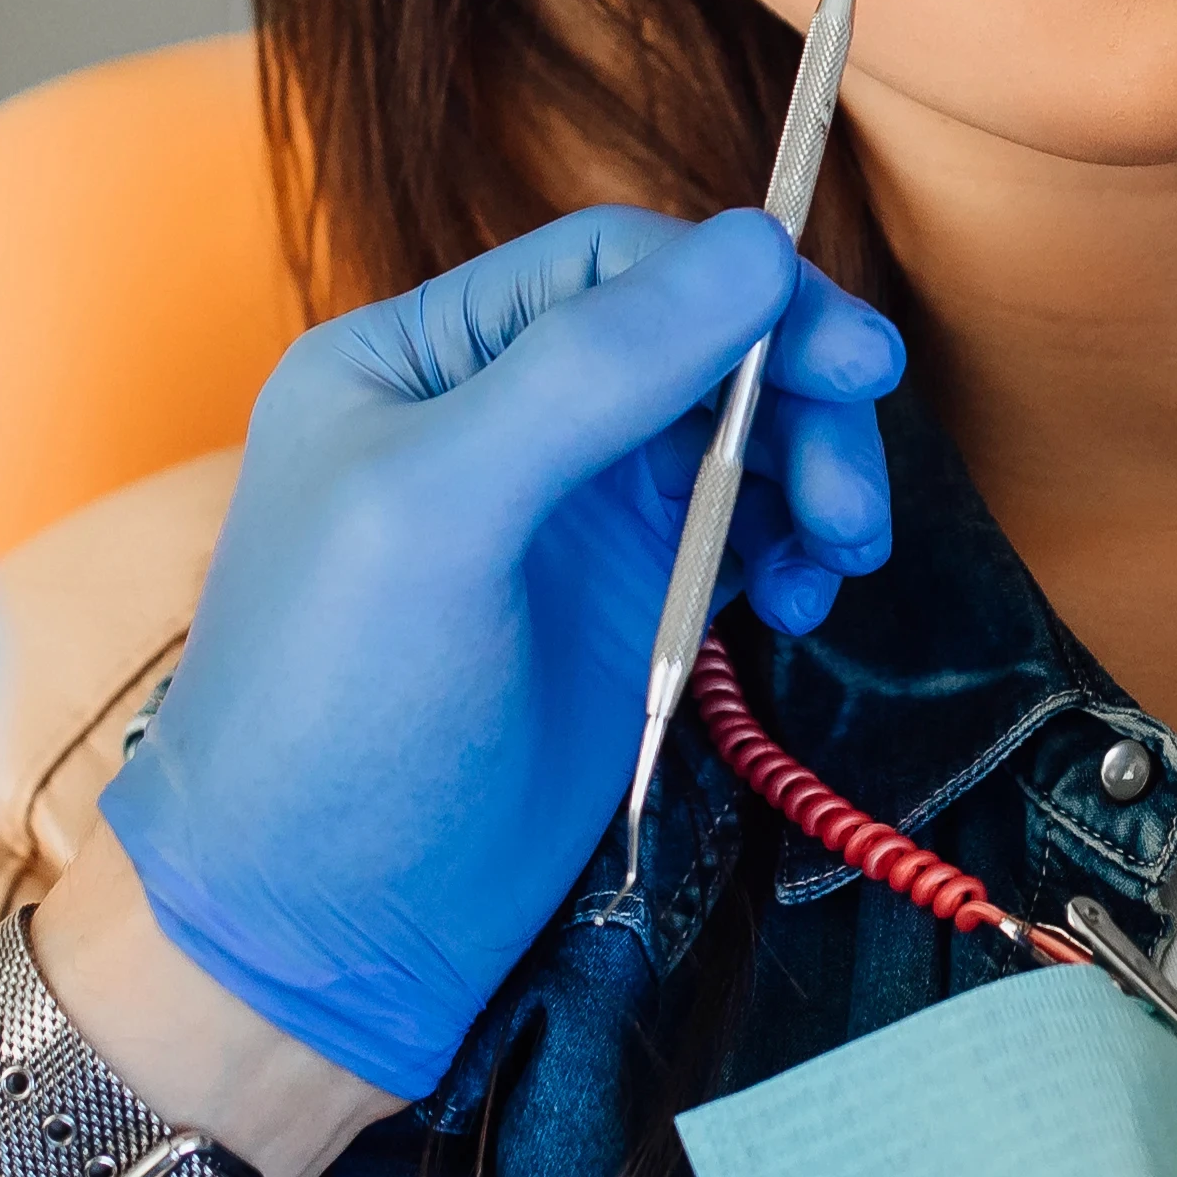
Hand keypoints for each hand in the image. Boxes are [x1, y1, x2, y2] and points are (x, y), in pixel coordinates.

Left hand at [105, 207, 904, 1097]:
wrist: (319, 929)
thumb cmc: (334, 711)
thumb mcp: (439, 509)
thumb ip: (590, 370)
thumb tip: (755, 247)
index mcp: (416, 358)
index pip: (608, 264)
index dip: (738, 290)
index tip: (848, 358)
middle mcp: (493, 416)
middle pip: (693, 341)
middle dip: (794, 395)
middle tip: (857, 489)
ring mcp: (563, 517)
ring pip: (734, 435)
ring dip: (810, 475)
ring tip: (840, 554)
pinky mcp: (622, 610)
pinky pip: (741, 533)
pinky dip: (792, 549)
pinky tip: (800, 601)